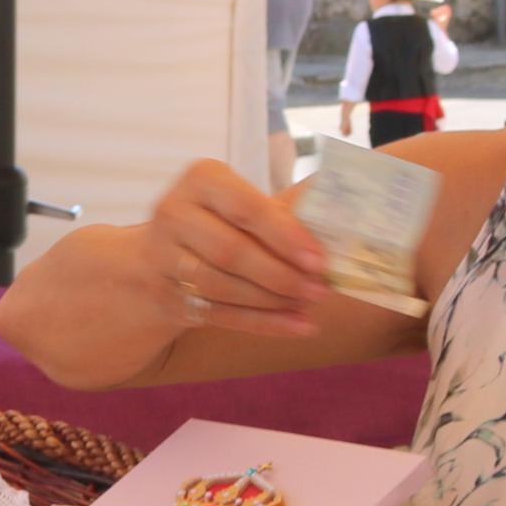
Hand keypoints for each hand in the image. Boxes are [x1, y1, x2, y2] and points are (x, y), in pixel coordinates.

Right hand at [138, 156, 330, 337]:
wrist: (158, 257)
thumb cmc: (220, 223)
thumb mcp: (247, 203)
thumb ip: (291, 206)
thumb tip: (348, 207)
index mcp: (202, 180)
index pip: (246, 208)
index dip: (284, 236)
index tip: (319, 260)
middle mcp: (174, 213)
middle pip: (231, 251)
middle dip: (281, 274)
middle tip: (321, 290)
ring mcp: (163, 257)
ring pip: (223, 286)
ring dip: (272, 301)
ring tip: (309, 304)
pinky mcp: (166, 296)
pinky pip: (219, 314)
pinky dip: (262, 323)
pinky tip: (297, 326)